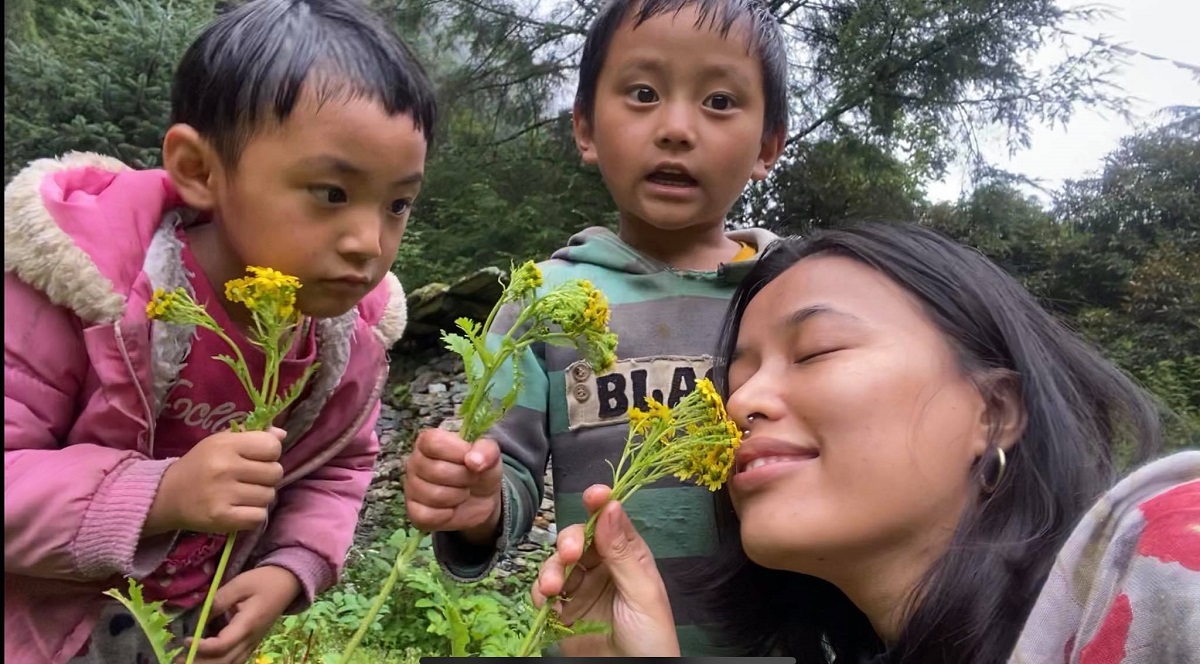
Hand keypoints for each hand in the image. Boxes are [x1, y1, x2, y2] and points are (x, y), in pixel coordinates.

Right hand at [146, 427, 285, 535]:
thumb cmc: (200, 465)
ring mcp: (223, 495)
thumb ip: (251, 435)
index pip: (272, 446)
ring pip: (269, 496)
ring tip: (242, 494)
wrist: (167, 496)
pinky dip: (254, 515)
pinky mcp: (222, 518)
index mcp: (226, 444)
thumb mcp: (221, 441)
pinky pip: (259, 517)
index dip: (270, 453)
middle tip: (250, 479)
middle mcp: (225, 468)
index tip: (258, 458)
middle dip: (267, 476)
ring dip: (260, 497)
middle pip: (275, 472)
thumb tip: (282, 434)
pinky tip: (240, 509)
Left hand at [187, 565, 300, 663]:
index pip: (222, 645)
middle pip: (223, 662)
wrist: (288, 583)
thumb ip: (218, 600)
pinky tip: (204, 658)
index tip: (185, 639)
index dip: (201, 647)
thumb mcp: (240, 584)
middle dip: (199, 662)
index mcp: (247, 624)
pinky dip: (218, 662)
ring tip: (186, 660)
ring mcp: (251, 644)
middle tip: (177, 659)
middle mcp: (250, 640)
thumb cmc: (264, 580)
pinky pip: (233, 660)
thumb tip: (196, 617)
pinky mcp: (250, 643)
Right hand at [404, 428, 501, 541]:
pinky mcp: (413, 511)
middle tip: (471, 479)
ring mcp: (411, 487)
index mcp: (429, 441)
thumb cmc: (479, 469)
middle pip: (437, 471)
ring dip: (458, 496)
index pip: (434, 442)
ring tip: (462, 492)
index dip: (457, 452)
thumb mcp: (490, 455)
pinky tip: (452, 508)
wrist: (481, 498)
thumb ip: (486, 450)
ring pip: (434, 495)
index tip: (472, 460)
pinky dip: (446, 515)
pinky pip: (427, 516)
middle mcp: (415, 462)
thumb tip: (474, 461)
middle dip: (464, 478)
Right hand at [533, 484, 679, 656]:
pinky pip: (543, 594)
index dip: (601, 504)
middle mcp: (603, 568)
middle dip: (569, 542)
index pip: (611, 522)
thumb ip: (623, 553)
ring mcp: (580, 590)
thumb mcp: (642, 594)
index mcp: (628, 558)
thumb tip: (610, 506)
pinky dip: (540, 594)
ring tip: (552, 589)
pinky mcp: (562, 613)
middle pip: (578, 540)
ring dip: (550, 570)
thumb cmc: (651, 638)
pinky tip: (547, 603)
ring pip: (557, 564)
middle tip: (569, 555)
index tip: (593, 495)